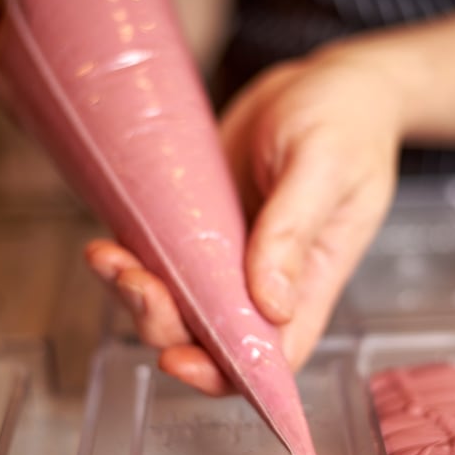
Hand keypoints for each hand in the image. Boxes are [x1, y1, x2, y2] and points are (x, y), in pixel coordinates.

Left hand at [86, 38, 406, 392]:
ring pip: (175, 302)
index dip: (221, 373)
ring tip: (108, 256)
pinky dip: (129, 258)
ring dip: (134, 294)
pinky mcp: (199, 224)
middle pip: (206, 337)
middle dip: (161, 323)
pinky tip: (108, 241)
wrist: (325, 81)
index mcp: (309, 282)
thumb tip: (271, 304)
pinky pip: (160, 257)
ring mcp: (227, 254)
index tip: (179, 358)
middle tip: (136, 281)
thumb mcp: (325, 167)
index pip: (269, 358)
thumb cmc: (346, 121)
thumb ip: (296, 230)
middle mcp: (264, 279)